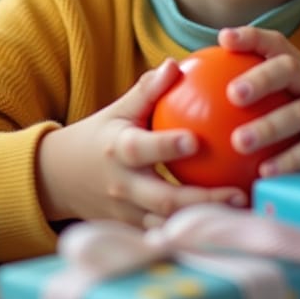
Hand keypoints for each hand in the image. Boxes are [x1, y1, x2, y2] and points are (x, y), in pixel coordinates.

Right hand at [36, 58, 247, 227]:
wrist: (59, 178)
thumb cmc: (100, 137)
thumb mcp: (118, 111)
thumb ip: (147, 90)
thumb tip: (176, 64)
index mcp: (118, 151)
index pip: (142, 149)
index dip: (166, 146)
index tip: (195, 140)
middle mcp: (122, 186)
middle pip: (162, 199)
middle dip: (200, 200)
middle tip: (238, 194)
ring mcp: (127, 212)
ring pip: (167, 224)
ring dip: (202, 222)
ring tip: (240, 212)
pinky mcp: (132, 229)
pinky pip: (165, 234)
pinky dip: (192, 232)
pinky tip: (226, 225)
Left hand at [217, 26, 299, 176]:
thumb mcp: (296, 96)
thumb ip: (259, 96)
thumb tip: (198, 100)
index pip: (276, 45)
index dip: (251, 37)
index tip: (224, 38)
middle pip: (290, 70)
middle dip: (261, 78)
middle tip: (232, 94)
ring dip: (269, 127)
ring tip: (238, 142)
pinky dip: (290, 161)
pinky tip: (264, 174)